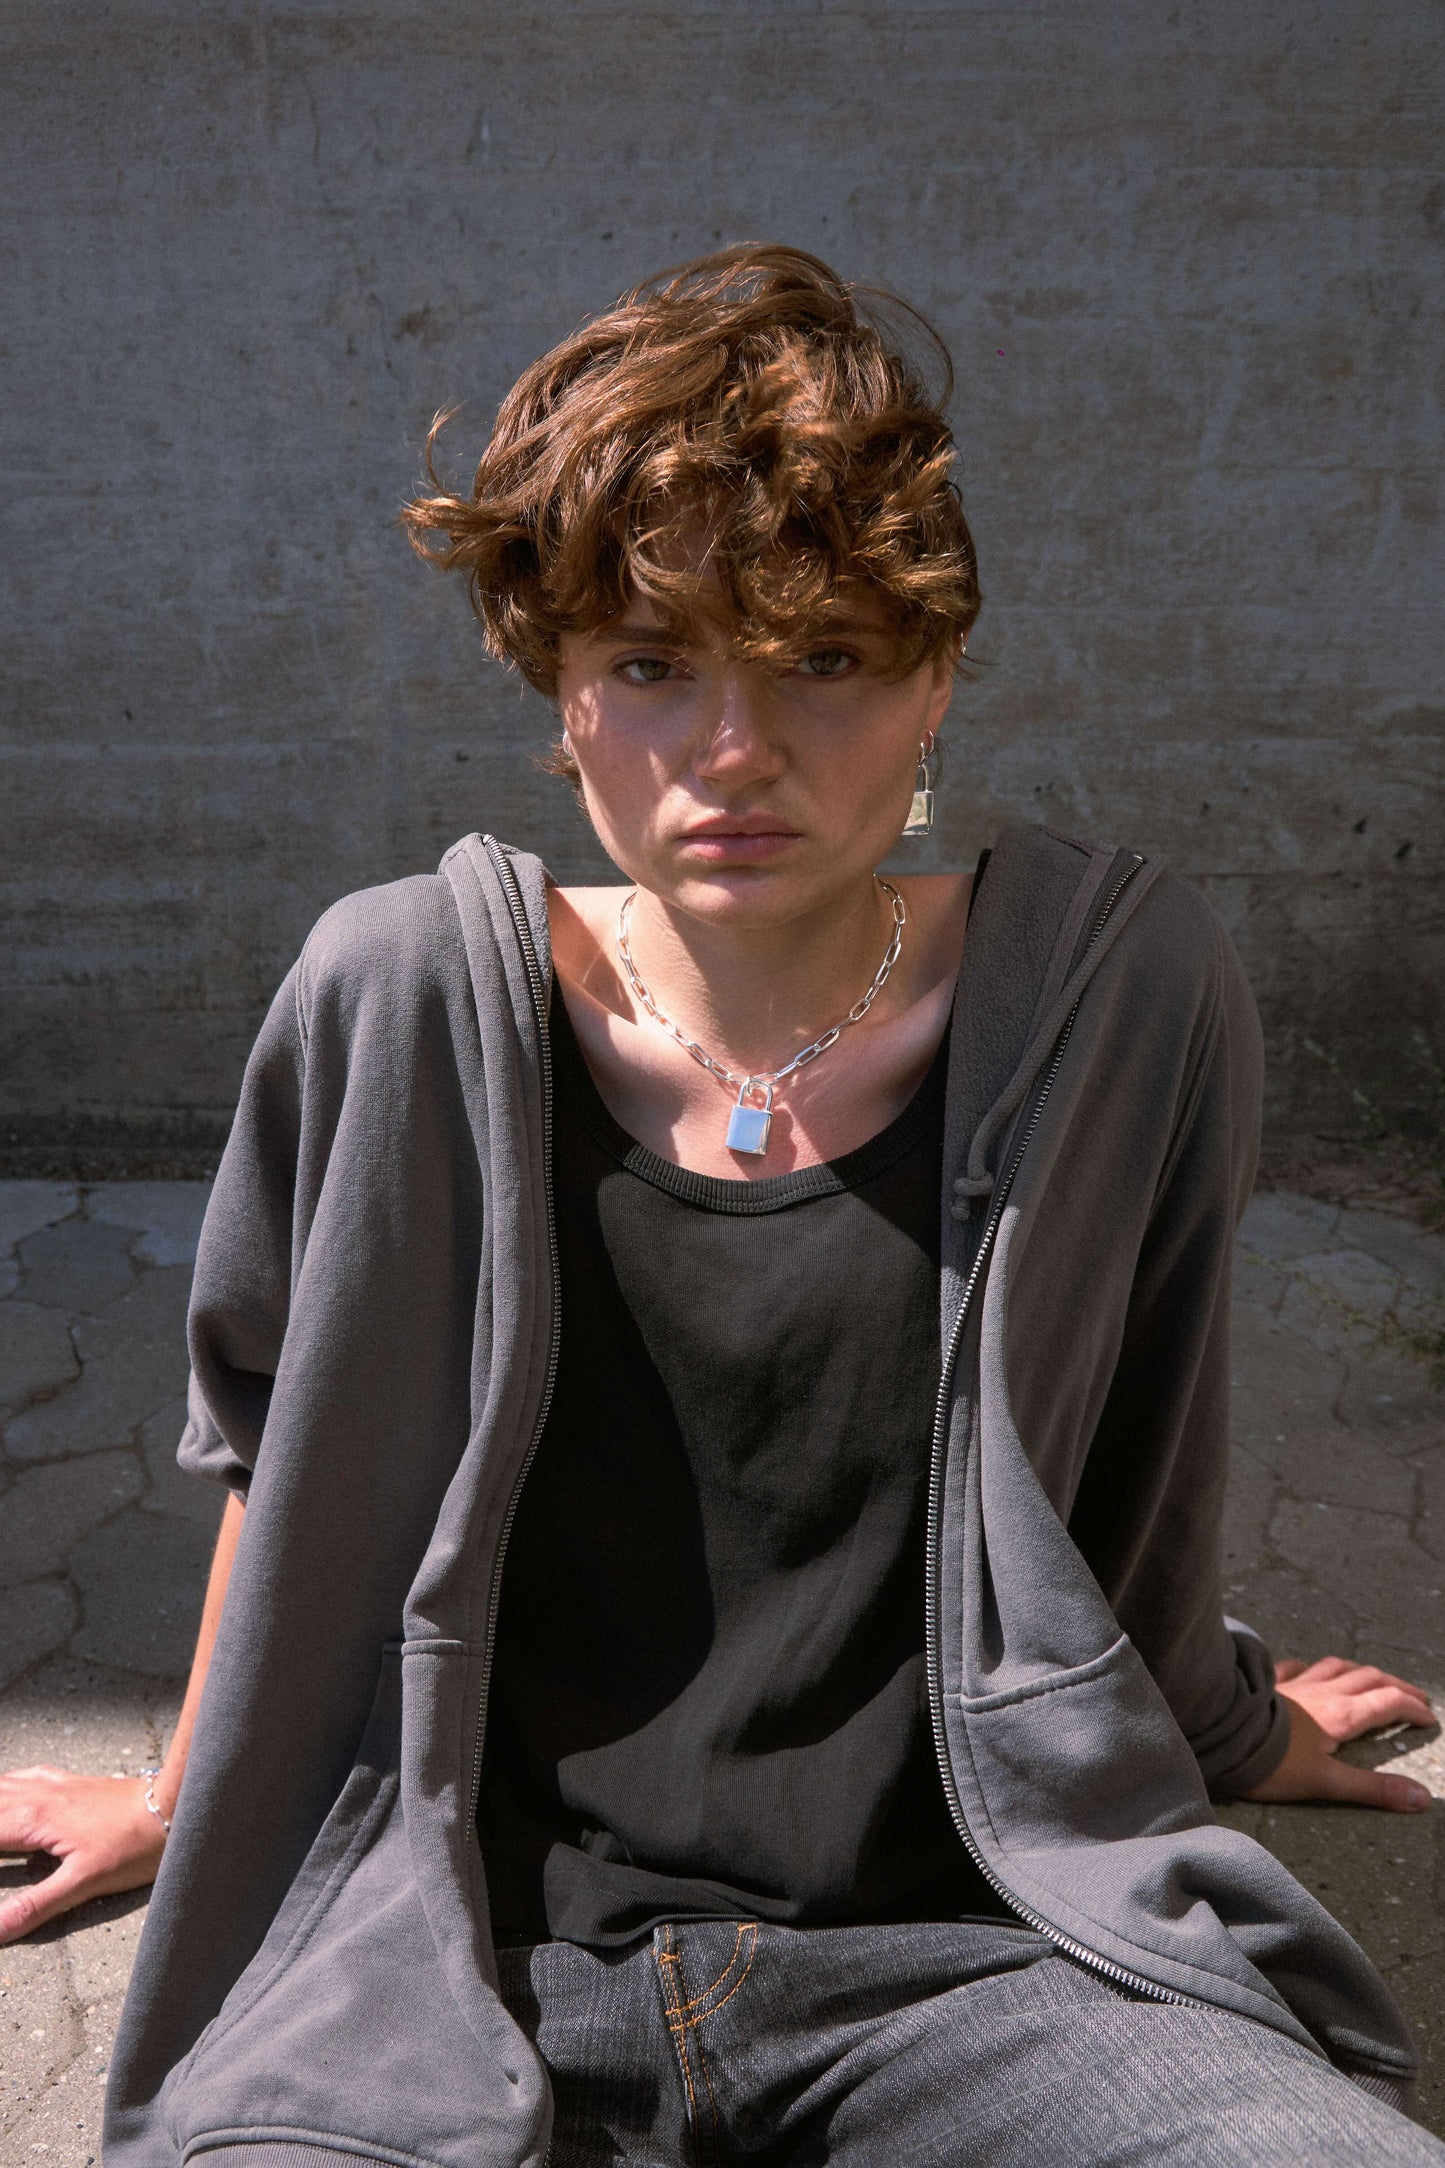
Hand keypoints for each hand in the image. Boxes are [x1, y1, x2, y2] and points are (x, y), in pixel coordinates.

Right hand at [0, 1765, 167, 1942]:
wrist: (174, 1804)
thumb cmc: (132, 1846)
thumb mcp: (82, 1884)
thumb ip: (33, 1907)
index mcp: (31, 1821)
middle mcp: (35, 1795)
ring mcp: (52, 1784)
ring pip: (0, 1787)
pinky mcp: (68, 1781)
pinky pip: (22, 1776)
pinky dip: (3, 1785)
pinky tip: (5, 1788)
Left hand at [1242, 1657, 1435, 1810]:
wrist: (1220, 1735)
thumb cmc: (1270, 1764)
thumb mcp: (1326, 1783)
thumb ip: (1373, 1789)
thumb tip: (1421, 1798)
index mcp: (1341, 1714)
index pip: (1388, 1702)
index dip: (1412, 1708)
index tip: (1429, 1719)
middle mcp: (1322, 1692)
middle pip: (1368, 1679)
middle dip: (1396, 1686)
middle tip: (1415, 1696)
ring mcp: (1294, 1685)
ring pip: (1335, 1667)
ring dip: (1360, 1671)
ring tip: (1372, 1678)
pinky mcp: (1269, 1685)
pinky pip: (1294, 1668)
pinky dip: (1311, 1667)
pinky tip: (1308, 1670)